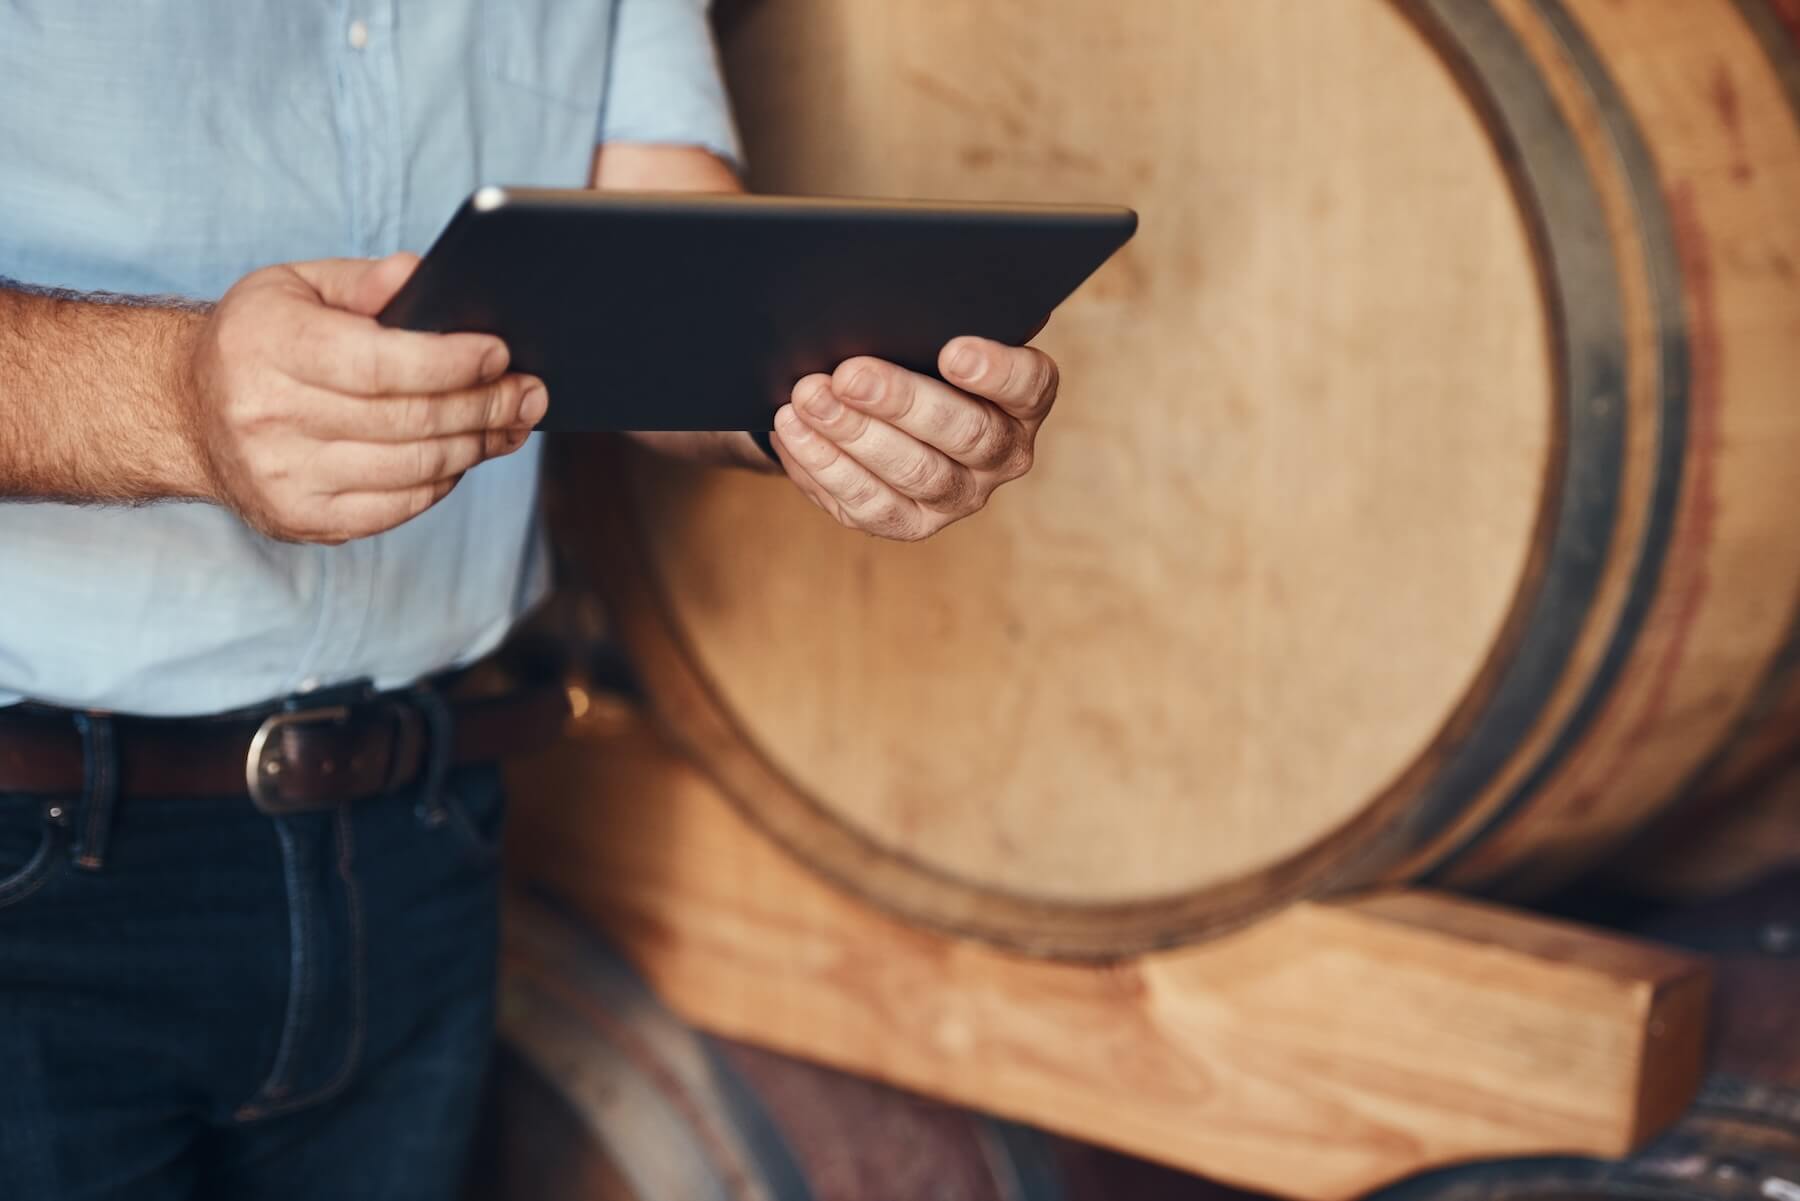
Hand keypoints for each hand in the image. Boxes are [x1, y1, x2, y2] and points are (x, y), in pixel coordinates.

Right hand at [184, 253, 543, 543]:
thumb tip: (421, 275)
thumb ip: (363, 281)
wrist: (184, 412)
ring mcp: (283, 476)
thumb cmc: (257, 339)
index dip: (452, 362)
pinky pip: (398, 506)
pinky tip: (463, 454)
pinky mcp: (301, 518)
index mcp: (268, 347)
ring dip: (475, 446)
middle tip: (530, 392)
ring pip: (413, 469)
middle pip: (410, 420)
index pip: (382, 363)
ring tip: (509, 422)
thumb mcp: (294, 286)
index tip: (499, 353)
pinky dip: (442, 480)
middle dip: (484, 405)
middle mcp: (268, 416)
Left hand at [769, 338, 1057, 540]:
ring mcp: (959, 496)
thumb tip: (925, 287)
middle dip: (901, 401)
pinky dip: (826, 467)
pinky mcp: (911, 523)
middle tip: (848, 374)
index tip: (953, 351)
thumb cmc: (915, 355)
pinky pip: (870, 505)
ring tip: (808, 397)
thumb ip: (944, 314)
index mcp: (1022, 399)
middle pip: (966, 433)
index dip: (997, 371)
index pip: (1030, 385)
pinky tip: (795, 431)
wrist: (882, 410)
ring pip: (915, 473)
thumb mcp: (935, 330)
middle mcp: (1003, 454)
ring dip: (854, 434)